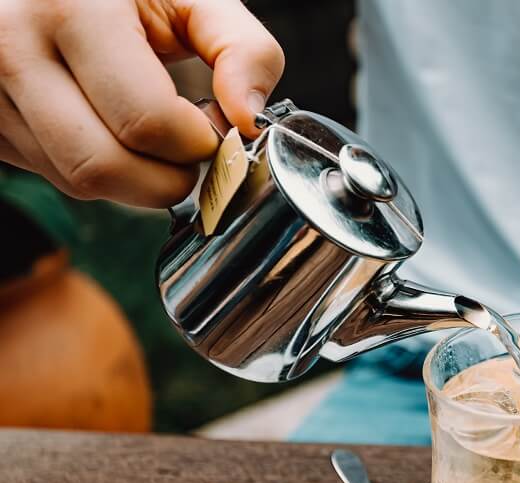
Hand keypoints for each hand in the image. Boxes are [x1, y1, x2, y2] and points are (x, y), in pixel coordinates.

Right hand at [0, 0, 283, 206]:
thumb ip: (242, 49)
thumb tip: (249, 121)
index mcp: (69, 7)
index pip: (147, 122)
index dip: (197, 143)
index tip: (213, 126)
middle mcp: (12, 47)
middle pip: (102, 165)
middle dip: (167, 177)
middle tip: (192, 150)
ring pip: (77, 180)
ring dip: (135, 181)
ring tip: (157, 138)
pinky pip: (54, 175)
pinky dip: (101, 170)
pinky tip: (114, 130)